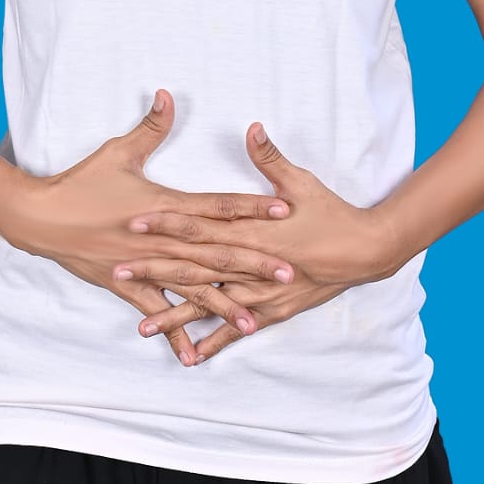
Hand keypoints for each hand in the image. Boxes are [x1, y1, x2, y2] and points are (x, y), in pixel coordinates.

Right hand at [4, 89, 296, 368]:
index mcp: (163, 207)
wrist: (40, 219)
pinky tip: (194, 354)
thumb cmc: (81, 182)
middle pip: (215, 253)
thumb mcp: (117, 151)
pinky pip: (157, 311)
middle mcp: (160, 241)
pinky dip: (175, 331)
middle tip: (289, 273)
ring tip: (255, 322)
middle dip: (254, 264)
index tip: (283, 210)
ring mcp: (145, 267)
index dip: (251, 207)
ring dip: (225, 305)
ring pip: (193, 289)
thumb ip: (150, 127)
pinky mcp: (127, 286)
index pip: (216, 207)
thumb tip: (167, 94)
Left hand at [114, 120, 384, 363]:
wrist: (365, 253)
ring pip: (209, 304)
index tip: (134, 221)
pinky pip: (236, 328)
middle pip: (193, 268)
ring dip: (176, 314)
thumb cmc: (332, 214)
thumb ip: (270, 158)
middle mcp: (250, 266)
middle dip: (154, 270)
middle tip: (118, 272)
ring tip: (142, 326)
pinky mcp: (271, 310)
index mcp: (252, 232)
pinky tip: (190, 355)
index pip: (199, 226)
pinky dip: (214, 341)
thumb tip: (252, 128)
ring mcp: (260, 292)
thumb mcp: (300, 182)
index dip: (165, 223)